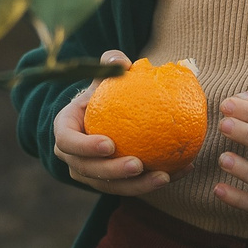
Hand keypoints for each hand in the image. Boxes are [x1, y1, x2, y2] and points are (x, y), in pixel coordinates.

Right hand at [50, 51, 175, 197]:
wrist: (104, 117)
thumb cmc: (103, 93)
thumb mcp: (103, 77)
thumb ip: (111, 65)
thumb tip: (120, 61)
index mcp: (65, 130)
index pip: (67, 142)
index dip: (84, 147)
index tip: (109, 144)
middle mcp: (72, 157)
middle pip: (88, 170)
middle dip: (113, 171)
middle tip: (138, 165)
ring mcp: (90, 174)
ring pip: (110, 186)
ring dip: (137, 185)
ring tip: (164, 176)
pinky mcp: (111, 184)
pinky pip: (131, 187)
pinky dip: (155, 181)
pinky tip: (182, 170)